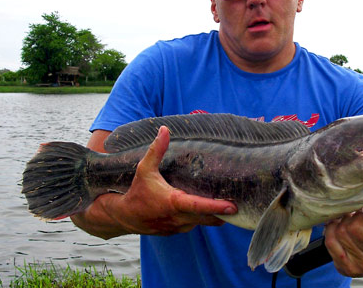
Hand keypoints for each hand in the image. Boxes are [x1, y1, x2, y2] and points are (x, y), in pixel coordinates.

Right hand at [72, 126, 236, 237]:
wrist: (123, 216)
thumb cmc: (136, 191)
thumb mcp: (144, 169)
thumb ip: (156, 150)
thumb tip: (164, 130)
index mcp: (173, 203)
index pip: (199, 207)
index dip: (216, 207)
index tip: (232, 206)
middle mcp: (178, 218)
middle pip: (208, 219)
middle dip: (223, 213)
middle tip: (240, 204)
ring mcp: (178, 227)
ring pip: (202, 223)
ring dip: (213, 217)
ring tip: (228, 206)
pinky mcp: (176, 232)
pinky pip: (194, 225)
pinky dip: (202, 219)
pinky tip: (208, 210)